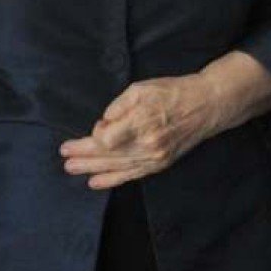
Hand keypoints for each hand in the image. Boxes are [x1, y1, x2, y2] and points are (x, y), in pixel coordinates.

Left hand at [59, 76, 221, 190]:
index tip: (96, 127)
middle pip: (107, 155)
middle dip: (83, 156)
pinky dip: (111, 180)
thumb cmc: (173, 92)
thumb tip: (102, 124)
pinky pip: (131, 175)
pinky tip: (94, 182)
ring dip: (91, 169)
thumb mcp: (142, 88)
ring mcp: (154, 158)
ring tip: (71, 168)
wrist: (206, 106)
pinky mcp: (159, 165)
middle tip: (64, 155)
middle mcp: (148, 144)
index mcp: (142, 122)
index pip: (107, 139)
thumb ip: (118, 106)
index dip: (95, 135)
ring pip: (116, 167)